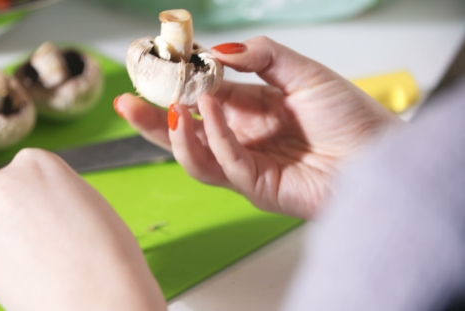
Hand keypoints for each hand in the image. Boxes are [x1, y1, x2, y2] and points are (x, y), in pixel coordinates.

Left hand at [0, 149, 165, 310]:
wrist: (98, 292)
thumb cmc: (106, 246)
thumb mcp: (86, 199)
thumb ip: (55, 192)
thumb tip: (40, 204)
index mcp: (33, 162)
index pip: (25, 172)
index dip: (40, 196)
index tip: (53, 212)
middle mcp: (1, 184)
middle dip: (15, 213)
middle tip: (44, 236)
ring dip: (4, 239)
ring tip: (39, 258)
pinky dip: (4, 267)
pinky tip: (32, 275)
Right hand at [115, 36, 401, 218]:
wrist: (379, 154)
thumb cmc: (351, 115)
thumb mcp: (302, 71)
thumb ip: (261, 57)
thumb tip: (218, 50)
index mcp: (251, 111)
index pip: (202, 100)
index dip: (179, 86)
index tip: (160, 66)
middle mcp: (243, 139)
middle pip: (186, 134)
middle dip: (153, 121)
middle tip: (127, 102)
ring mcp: (246, 165)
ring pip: (194, 157)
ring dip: (176, 134)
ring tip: (171, 106)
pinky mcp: (256, 187)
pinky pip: (223, 164)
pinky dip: (212, 137)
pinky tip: (207, 112)